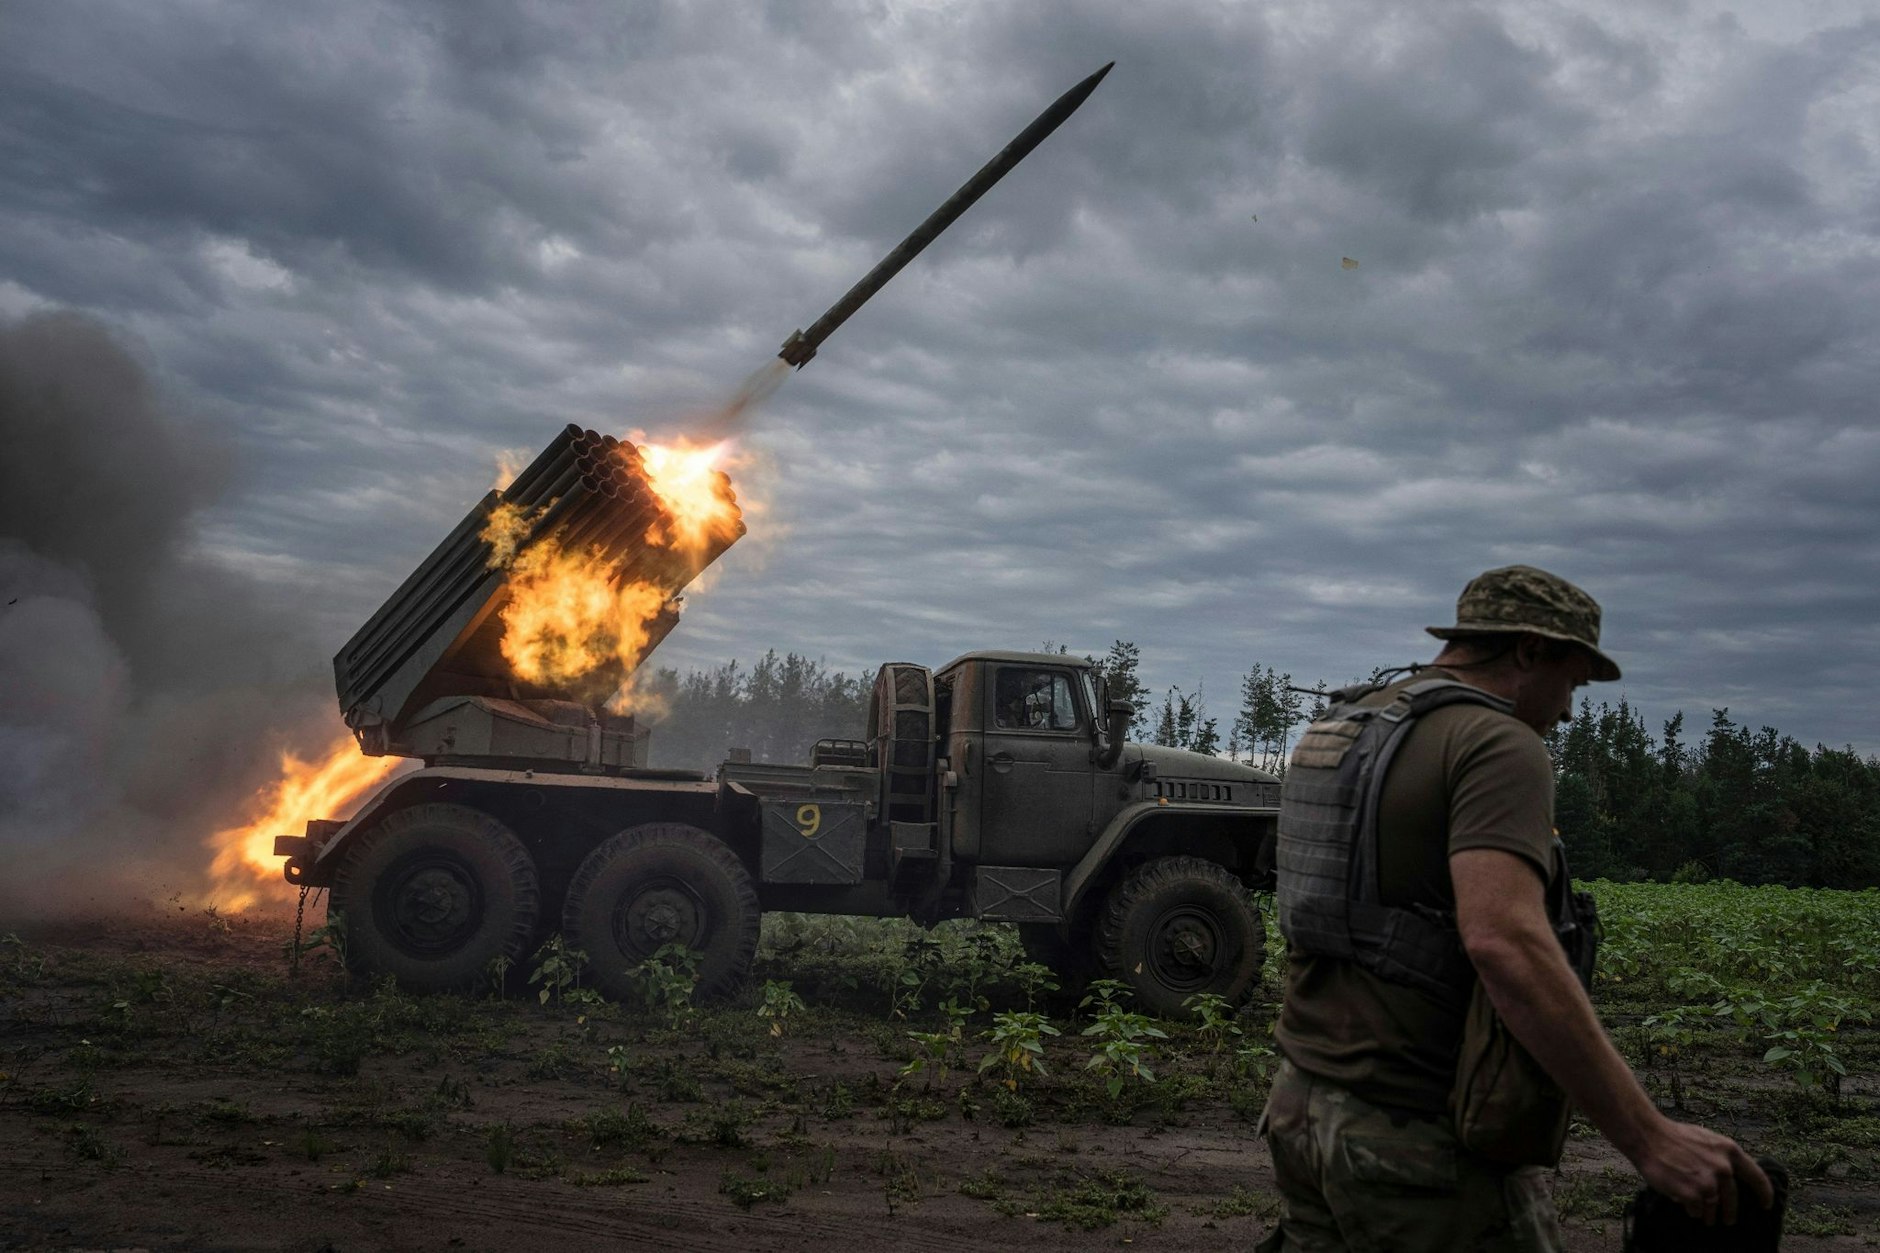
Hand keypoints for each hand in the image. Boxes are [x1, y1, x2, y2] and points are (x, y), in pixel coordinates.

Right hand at [1635, 1119, 1773, 1224]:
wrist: (1647, 1136)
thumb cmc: (1673, 1136)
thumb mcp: (1706, 1139)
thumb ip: (1721, 1156)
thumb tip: (1731, 1175)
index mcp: (1729, 1151)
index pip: (1757, 1177)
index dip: (1764, 1193)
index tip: (1766, 1205)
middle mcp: (1723, 1168)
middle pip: (1733, 1198)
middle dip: (1730, 1212)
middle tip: (1728, 1220)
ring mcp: (1708, 1182)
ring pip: (1714, 1207)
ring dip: (1709, 1214)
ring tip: (1703, 1216)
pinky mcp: (1693, 1194)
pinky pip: (1697, 1210)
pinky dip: (1691, 1209)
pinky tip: (1684, 1203)